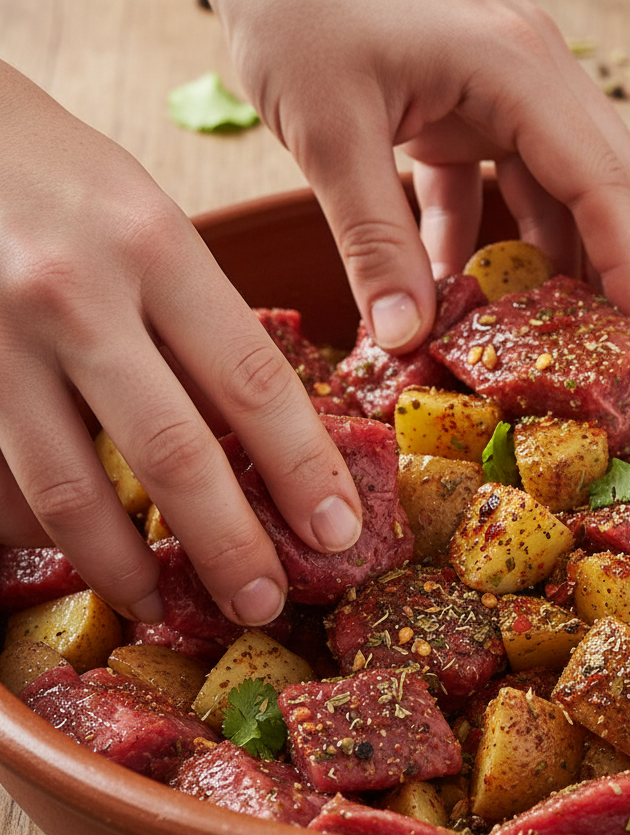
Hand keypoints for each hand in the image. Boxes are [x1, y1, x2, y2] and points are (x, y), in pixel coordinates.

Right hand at [0, 61, 361, 626]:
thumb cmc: (65, 180)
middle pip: (172, 451)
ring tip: (164, 603)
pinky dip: (48, 527)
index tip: (339, 531)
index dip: (303, 469)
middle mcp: (76, 293)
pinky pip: (7, 477)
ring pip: (70, 486)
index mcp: (156, 246)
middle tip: (267, 602)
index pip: (253, 382)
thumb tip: (264, 441)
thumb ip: (202, 323)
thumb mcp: (153, 225)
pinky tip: (84, 552)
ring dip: (125, 562)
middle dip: (228, 543)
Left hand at [213, 0, 629, 353]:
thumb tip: (407, 341)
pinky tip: (456, 289)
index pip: (605, 182)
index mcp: (517, 67)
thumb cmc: (294, 4)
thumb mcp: (330, 129)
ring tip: (560, 339)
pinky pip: (495, 185)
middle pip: (606, 185)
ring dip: (557, 263)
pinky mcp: (463, 105)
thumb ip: (373, 241)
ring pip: (558, 190)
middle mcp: (529, 74)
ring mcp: (501, 89)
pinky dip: (481, 240)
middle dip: (624, 270)